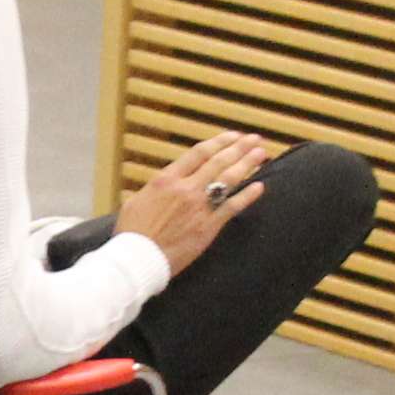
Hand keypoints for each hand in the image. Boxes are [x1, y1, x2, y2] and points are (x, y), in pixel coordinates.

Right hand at [120, 131, 276, 274]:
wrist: (138, 258)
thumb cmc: (132, 233)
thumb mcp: (136, 201)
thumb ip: (155, 189)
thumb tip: (164, 185)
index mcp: (167, 179)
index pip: (199, 153)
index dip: (219, 142)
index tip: (232, 136)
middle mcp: (186, 188)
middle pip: (219, 161)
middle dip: (239, 148)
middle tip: (254, 139)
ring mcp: (200, 207)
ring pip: (229, 179)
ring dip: (247, 164)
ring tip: (261, 153)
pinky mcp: (209, 226)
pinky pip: (233, 206)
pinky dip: (248, 195)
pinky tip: (260, 186)